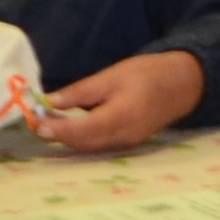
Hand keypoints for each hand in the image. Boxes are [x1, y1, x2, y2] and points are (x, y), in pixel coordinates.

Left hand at [41, 49, 205, 151]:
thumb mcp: (111, 76)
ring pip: (89, 146)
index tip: (37, 123)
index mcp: (122, 116)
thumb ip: (80, 92)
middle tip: (37, 120)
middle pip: (83, 143)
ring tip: (48, 121)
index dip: (57, 130)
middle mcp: (124, 136)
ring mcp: (127, 143)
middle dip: (58, 135)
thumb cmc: (148, 74)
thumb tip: (49, 102)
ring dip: (67, 137)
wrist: (182, 84)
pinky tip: (69, 124)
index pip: (82, 131)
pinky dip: (81, 137)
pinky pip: (98, 144)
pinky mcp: (127, 143)